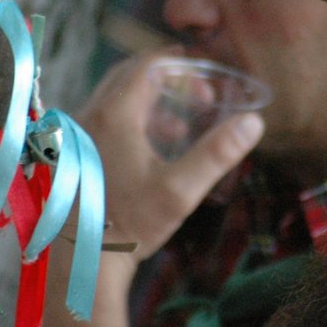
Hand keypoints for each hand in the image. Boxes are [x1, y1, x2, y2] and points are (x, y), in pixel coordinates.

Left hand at [78, 49, 263, 262]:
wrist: (84, 260)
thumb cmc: (131, 224)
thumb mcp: (181, 190)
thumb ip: (217, 153)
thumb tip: (253, 122)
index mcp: (114, 114)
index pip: (147, 65)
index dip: (181, 67)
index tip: (207, 84)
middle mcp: (89, 115)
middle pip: (128, 75)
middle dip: (166, 79)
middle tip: (197, 97)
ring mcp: (76, 134)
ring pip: (114, 97)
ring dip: (148, 100)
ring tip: (180, 125)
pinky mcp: (72, 153)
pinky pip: (103, 118)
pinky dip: (130, 119)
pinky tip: (151, 149)